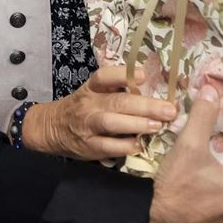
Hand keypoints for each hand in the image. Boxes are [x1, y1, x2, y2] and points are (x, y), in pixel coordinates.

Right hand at [23, 66, 177, 160]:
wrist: (53, 128)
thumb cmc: (85, 106)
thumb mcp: (96, 92)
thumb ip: (119, 88)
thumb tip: (155, 86)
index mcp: (92, 87)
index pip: (104, 76)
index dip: (123, 74)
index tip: (143, 75)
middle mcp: (90, 104)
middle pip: (117, 101)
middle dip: (145, 105)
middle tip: (169, 109)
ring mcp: (88, 126)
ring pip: (112, 123)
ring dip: (137, 124)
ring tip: (157, 126)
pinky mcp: (89, 147)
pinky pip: (109, 147)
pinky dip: (126, 146)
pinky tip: (141, 145)